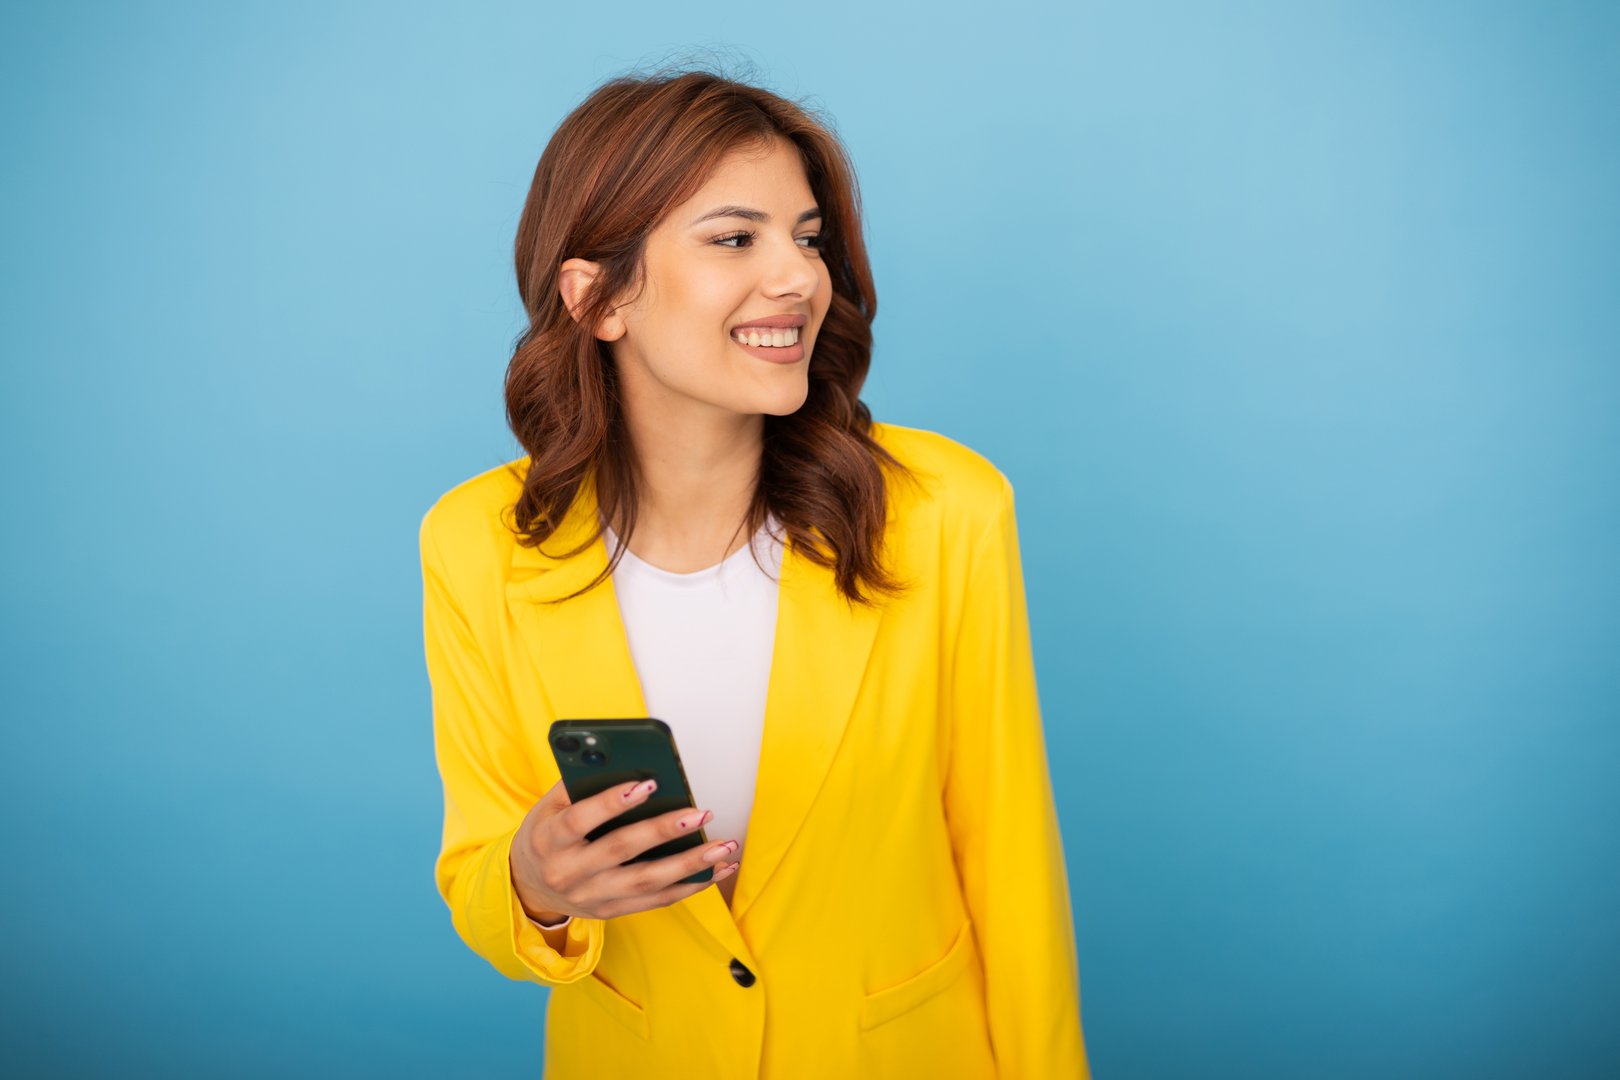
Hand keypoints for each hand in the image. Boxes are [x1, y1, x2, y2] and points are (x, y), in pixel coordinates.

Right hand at [510, 778, 739, 921]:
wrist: (530, 886)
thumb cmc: (547, 833)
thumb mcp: (550, 806)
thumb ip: (580, 784)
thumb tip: (625, 760)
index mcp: (549, 840)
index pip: (580, 821)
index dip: (611, 803)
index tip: (647, 783)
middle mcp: (570, 872)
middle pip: (620, 851)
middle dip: (663, 831)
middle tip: (700, 813)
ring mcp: (592, 896)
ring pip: (646, 882)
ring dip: (690, 865)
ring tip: (724, 846)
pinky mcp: (612, 910)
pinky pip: (657, 901)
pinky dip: (690, 885)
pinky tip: (717, 869)